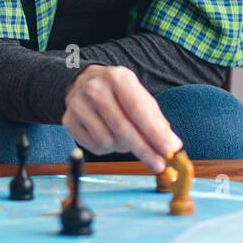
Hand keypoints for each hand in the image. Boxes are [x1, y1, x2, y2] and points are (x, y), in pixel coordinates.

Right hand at [62, 64, 182, 173]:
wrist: (84, 82)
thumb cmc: (119, 93)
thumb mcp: (140, 97)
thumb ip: (157, 121)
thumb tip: (173, 145)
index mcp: (118, 78)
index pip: (138, 110)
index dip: (154, 133)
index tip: (168, 152)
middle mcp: (95, 88)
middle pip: (122, 128)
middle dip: (143, 150)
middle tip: (158, 165)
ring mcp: (78, 104)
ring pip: (107, 141)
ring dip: (123, 148)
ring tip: (127, 139)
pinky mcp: (68, 120)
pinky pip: (93, 147)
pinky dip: (107, 149)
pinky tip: (110, 137)